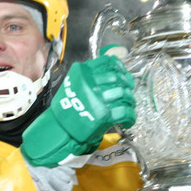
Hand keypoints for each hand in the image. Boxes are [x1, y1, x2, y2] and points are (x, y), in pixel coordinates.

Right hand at [21, 55, 135, 167]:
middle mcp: (91, 85)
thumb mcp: (73, 84)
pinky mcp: (104, 115)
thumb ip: (90, 76)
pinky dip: (130, 116)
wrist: (60, 128)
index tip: (122, 71)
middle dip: (127, 83)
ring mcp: (98, 99)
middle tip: (128, 89)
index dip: (118, 66)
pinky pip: (125, 112)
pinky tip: (128, 120)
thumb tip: (113, 71)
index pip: (107, 63)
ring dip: (130, 100)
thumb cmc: (67, 108)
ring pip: (124, 94)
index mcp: (84, 74)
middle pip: (118, 78)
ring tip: (129, 104)